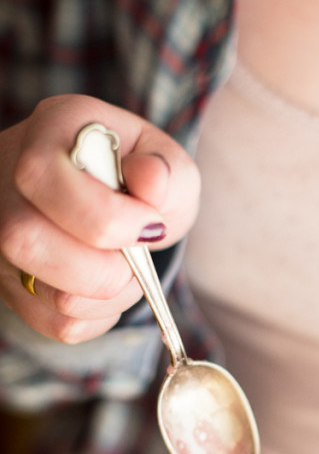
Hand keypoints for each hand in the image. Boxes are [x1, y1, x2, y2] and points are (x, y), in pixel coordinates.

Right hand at [0, 95, 199, 342]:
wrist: (113, 199)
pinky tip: (106, 290)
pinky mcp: (10, 282)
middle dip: (104, 269)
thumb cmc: (137, 180)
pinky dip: (96, 318)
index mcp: (51, 130)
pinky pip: (53, 323)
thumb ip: (168, 171)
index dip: (109, 218)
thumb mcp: (164, 163)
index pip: (45, 177)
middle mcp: (7, 179)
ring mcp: (0, 234)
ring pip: (41, 291)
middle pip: (25, 240)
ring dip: (106, 297)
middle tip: (135, 260)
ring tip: (125, 272)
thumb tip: (149, 181)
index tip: (151, 227)